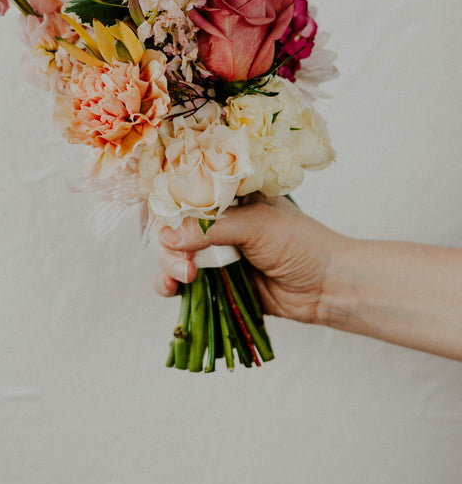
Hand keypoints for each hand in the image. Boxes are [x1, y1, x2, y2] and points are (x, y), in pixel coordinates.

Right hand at [156, 194, 345, 324]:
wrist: (329, 287)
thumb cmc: (300, 243)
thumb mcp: (255, 226)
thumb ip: (210, 229)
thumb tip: (166, 237)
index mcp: (228, 197)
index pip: (185, 193)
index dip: (166, 205)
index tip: (155, 220)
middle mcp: (218, 222)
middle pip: (174, 228)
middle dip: (170, 246)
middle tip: (185, 266)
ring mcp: (216, 253)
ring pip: (175, 256)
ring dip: (169, 266)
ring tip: (182, 279)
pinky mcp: (217, 282)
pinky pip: (185, 283)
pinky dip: (172, 285)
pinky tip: (171, 289)